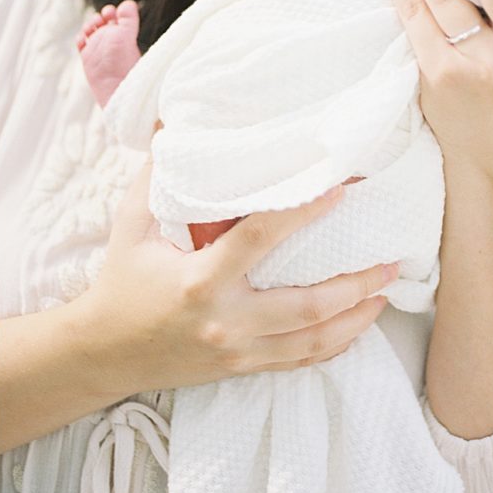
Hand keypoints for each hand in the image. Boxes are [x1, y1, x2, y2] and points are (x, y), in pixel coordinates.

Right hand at [77, 165, 393, 397]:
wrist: (103, 354)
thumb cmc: (120, 283)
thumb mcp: (130, 226)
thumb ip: (156, 178)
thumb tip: (172, 124)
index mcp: (199, 281)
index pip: (261, 240)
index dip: (303, 212)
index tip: (339, 188)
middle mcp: (225, 321)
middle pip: (306, 306)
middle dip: (355, 284)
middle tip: (390, 261)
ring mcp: (237, 351)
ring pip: (311, 342)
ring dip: (356, 318)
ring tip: (386, 291)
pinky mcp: (241, 368)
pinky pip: (299, 362)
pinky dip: (334, 345)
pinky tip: (357, 326)